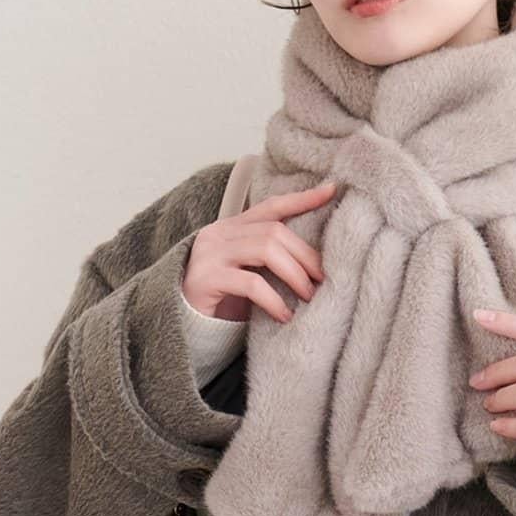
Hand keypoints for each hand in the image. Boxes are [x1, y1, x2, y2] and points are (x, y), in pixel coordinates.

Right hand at [182, 178, 337, 323]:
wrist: (184, 324)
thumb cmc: (222, 300)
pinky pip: (250, 283)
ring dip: (294, 274)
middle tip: (323, 279)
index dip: (302, 199)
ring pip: (265, 250)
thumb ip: (270, 258)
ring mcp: (211, 254)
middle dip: (305, 255)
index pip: (271, 206)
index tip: (331, 190)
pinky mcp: (206, 280)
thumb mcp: (248, 272)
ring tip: (308, 296)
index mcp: (232, 227)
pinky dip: (274, 300)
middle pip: (274, 231)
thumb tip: (316, 263)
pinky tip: (285, 315)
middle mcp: (220, 234)